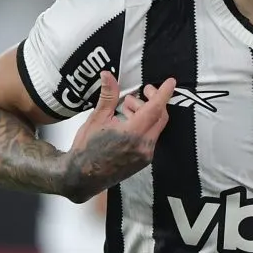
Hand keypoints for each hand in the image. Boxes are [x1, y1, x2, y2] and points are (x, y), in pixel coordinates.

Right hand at [62, 71, 174, 202]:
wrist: (81, 177)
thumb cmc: (86, 148)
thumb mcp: (97, 118)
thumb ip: (108, 96)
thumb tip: (107, 74)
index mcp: (132, 133)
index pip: (155, 108)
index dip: (164, 93)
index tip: (171, 82)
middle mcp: (143, 145)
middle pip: (160, 116)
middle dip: (154, 100)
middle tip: (143, 90)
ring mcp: (145, 155)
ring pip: (156, 127)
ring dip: (147, 113)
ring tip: (127, 107)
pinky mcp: (143, 161)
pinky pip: (151, 138)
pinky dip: (144, 125)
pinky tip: (129, 121)